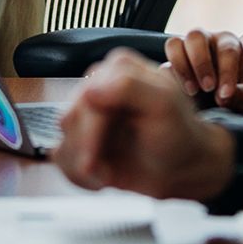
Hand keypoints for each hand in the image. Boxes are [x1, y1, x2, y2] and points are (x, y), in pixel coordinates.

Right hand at [53, 49, 231, 199]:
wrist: (182, 166)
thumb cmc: (178, 132)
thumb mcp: (164, 104)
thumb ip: (129, 88)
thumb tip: (90, 89)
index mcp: (118, 67)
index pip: (87, 97)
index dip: (91, 131)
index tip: (98, 159)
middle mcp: (98, 85)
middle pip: (69, 119)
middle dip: (87, 152)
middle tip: (105, 173)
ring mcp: (88, 112)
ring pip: (61, 140)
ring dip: (83, 167)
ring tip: (108, 174)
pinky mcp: (82, 138)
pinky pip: (60, 157)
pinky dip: (79, 175)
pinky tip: (103, 177)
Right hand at [164, 28, 242, 111]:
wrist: (222, 90)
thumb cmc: (237, 90)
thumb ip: (239, 95)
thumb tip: (222, 97)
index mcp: (228, 43)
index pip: (227, 50)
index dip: (227, 72)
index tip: (225, 95)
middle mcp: (205, 40)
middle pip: (196, 36)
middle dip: (200, 63)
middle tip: (207, 88)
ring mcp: (185, 50)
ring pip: (173, 44)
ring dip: (180, 68)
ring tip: (191, 92)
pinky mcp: (171, 65)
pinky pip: (163, 66)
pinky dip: (169, 81)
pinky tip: (181, 97)